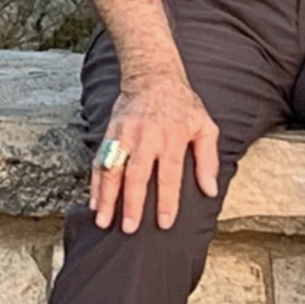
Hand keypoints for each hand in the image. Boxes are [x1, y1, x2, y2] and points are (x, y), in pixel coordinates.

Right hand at [90, 70, 223, 233]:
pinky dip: (95, 183)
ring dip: (107, 197)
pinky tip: (94, 202)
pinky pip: (100, 161)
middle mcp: (146, 137)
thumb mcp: (205, 127)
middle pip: (136, 175)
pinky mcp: (110, 133)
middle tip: (129, 228)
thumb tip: (210, 190)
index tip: (164, 222)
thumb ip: (208, 160)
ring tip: (103, 221)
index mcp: (172, 137)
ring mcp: (125, 134)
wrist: (152, 75)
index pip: (168, 174)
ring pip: (112, 170)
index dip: (166, 200)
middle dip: (131, 203)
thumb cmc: (182, 105)